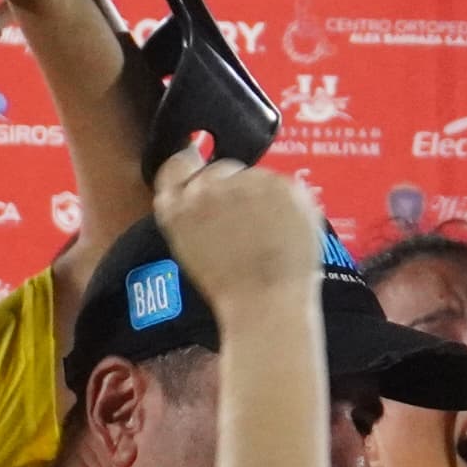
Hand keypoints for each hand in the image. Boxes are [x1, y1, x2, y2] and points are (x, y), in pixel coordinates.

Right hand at [148, 143, 322, 299]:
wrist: (266, 302)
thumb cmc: (230, 289)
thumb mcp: (190, 249)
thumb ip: (189, 213)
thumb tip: (199, 191)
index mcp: (178, 206)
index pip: (177, 166)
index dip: (191, 164)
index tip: (201, 165)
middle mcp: (207, 187)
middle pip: (221, 170)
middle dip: (234, 190)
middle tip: (248, 224)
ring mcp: (245, 182)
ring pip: (255, 178)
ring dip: (262, 196)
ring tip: (269, 235)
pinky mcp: (280, 184)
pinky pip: (284, 186)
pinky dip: (289, 204)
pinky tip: (285, 231)